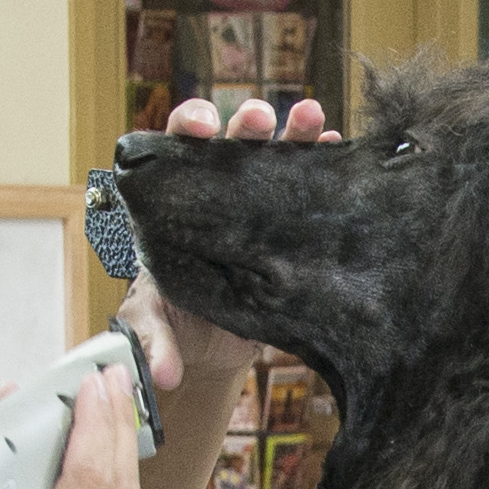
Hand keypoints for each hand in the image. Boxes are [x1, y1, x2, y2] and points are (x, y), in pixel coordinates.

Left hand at [116, 94, 341, 387]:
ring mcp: (256, 208)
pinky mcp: (288, 229)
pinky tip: (337, 146)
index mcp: (175, 201)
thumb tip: (164, 372)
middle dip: (247, 124)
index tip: (203, 128)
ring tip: (311, 116)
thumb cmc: (173, 322)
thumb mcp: (151, 326)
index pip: (177, 147)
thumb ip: (152, 339)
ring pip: (275, 156)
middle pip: (232, 142)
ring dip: (293, 132)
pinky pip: (309, 189)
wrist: (208, 347)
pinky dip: (324, 162)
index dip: (188, 127)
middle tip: (259, 120)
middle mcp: (217, 194)